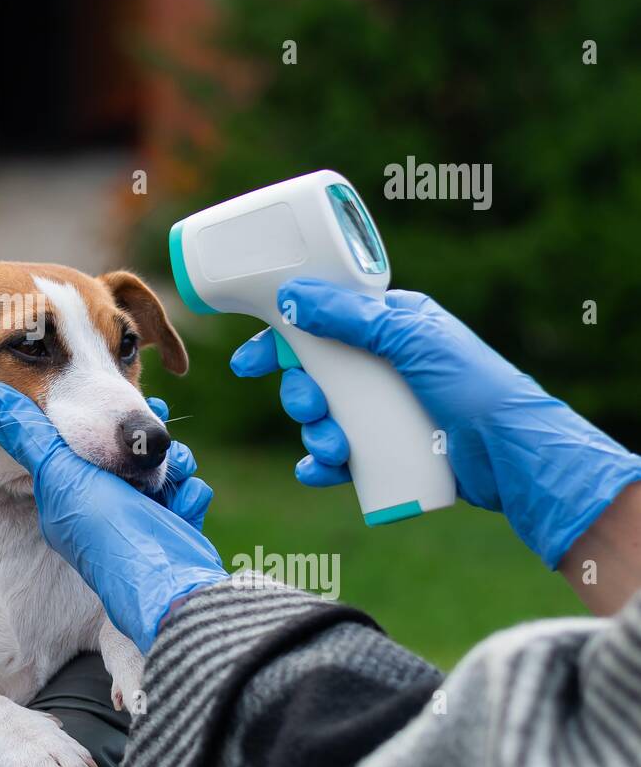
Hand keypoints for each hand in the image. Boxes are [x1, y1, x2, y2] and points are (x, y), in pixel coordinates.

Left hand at [0, 381, 227, 651]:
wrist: (164, 585)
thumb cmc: (108, 530)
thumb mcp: (59, 474)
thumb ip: (27, 435)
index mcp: (68, 496)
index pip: (80, 446)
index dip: (99, 423)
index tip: (120, 407)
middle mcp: (103, 508)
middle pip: (125, 454)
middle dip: (144, 441)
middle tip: (156, 432)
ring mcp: (140, 520)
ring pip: (161, 471)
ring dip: (174, 464)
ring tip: (176, 467)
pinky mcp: (173, 531)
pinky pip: (186, 496)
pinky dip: (190, 495)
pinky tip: (185, 502)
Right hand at [231, 278, 640, 569]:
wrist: (517, 458)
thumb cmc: (476, 386)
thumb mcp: (412, 339)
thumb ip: (352, 316)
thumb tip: (292, 295)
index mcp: (390, 326)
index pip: (320, 324)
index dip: (278, 340)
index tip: (247, 363)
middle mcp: (383, 364)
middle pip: (314, 374)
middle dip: (300, 394)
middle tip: (311, 406)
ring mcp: (385, 409)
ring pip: (323, 417)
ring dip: (315, 433)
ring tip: (335, 447)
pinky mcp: (388, 451)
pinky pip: (338, 457)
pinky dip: (322, 465)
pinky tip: (321, 472)